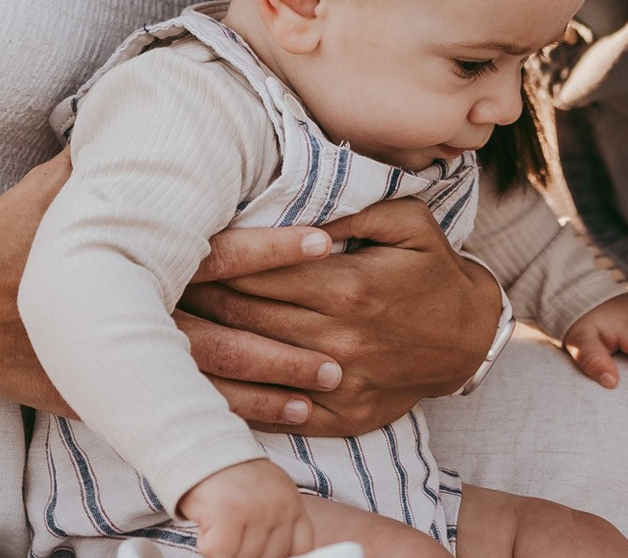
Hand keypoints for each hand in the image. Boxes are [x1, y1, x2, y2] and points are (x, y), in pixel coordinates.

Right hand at [178, 459, 312, 557]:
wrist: (204, 445)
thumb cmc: (233, 477)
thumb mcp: (268, 496)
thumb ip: (278, 526)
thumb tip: (278, 555)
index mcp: (293, 503)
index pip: (301, 549)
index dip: (280, 554)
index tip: (264, 549)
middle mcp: (280, 506)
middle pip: (269, 557)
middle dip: (248, 550)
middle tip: (235, 529)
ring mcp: (255, 510)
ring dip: (228, 548)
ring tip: (222, 521)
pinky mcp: (228, 514)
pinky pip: (220, 553)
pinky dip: (209, 545)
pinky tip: (209, 524)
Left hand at [179, 195, 495, 437]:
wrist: (469, 338)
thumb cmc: (432, 269)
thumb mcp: (409, 221)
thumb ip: (356, 209)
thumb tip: (303, 210)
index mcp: (350, 287)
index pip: (264, 272)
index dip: (220, 259)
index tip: (181, 246)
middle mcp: (340, 339)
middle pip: (252, 316)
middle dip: (202, 298)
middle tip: (157, 282)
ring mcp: (341, 384)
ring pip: (258, 365)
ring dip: (210, 347)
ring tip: (166, 328)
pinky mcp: (344, 417)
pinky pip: (281, 413)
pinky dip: (240, 401)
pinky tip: (202, 387)